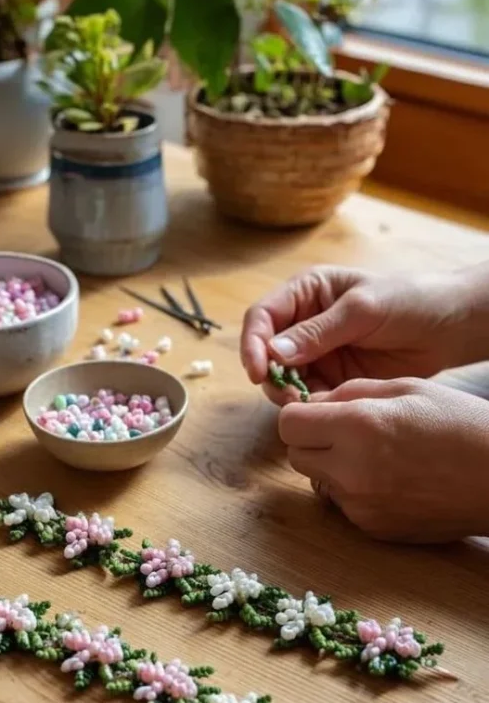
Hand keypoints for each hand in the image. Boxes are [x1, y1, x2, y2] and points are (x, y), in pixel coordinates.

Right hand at [240, 264, 488, 403]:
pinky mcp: (332, 378)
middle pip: (266, 352)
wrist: (449, 326)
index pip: (262, 316)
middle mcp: (304, 322)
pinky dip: (309, 405)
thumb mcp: (362, 310)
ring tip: (306, 405)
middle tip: (286, 396)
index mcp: (306, 293)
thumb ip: (318, 331)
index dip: (253, 343)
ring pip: (283, 378)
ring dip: (287, 394)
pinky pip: (309, 394)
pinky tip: (323, 409)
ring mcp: (317, 352)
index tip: (258, 370)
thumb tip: (274, 352)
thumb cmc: (409, 300)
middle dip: (270, 375)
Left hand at [279, 378, 488, 541]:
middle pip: (295, 455)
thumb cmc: (460, 423)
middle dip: (312, 441)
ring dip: (331, 467)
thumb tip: (313, 404)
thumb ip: (350, 393)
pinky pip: (343, 505)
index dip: (300, 415)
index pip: (288, 424)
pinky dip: (354, 491)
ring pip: (317, 481)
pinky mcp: (372, 528)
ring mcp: (360, 505)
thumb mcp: (406, 388)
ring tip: (373, 455)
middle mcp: (351, 470)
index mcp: (357, 427)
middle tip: (345, 432)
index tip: (319, 412)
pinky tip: (390, 479)